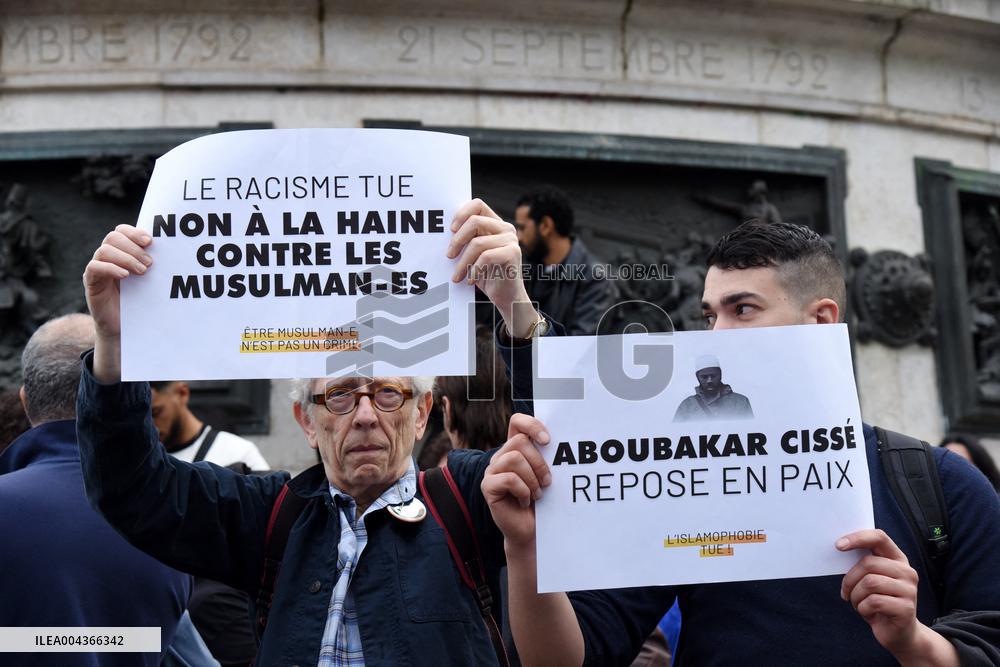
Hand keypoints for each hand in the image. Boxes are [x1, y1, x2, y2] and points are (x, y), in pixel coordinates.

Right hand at [82, 224, 152, 380]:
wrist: (127, 328)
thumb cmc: (142, 302)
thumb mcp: (150, 280)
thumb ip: (154, 264)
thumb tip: (176, 249)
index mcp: (121, 252)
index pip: (121, 230)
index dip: (134, 232)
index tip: (151, 241)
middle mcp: (107, 257)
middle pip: (113, 237)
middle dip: (133, 247)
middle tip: (149, 264)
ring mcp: (98, 269)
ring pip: (104, 250)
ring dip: (126, 257)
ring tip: (142, 271)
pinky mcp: (91, 282)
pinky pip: (95, 267)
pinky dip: (111, 268)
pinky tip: (125, 275)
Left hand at [449, 199, 538, 337]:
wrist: (507, 297)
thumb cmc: (487, 276)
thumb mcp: (473, 255)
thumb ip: (466, 240)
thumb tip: (442, 233)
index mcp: (496, 224)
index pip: (477, 205)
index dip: (461, 214)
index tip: (450, 230)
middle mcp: (506, 228)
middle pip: (475, 221)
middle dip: (457, 240)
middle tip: (449, 256)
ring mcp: (511, 240)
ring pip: (477, 243)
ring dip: (463, 262)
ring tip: (457, 276)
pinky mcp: (512, 253)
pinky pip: (485, 257)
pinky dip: (474, 270)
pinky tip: (471, 280)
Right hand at [481, 413, 552, 552]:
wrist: (532, 530)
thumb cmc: (543, 502)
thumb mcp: (548, 475)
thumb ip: (548, 457)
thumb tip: (562, 442)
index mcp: (515, 448)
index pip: (517, 422)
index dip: (532, 425)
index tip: (548, 441)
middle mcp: (501, 456)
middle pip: (519, 442)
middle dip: (540, 463)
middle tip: (548, 482)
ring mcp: (492, 470)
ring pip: (514, 458)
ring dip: (532, 478)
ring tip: (537, 493)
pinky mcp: (487, 486)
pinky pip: (509, 479)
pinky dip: (523, 491)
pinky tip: (525, 501)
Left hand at [838, 529, 955, 664]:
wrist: (899, 633)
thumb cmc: (879, 602)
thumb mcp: (871, 580)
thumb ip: (864, 564)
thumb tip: (840, 547)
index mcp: (897, 559)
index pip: (879, 537)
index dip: (858, 538)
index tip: (838, 545)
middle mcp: (907, 571)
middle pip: (868, 564)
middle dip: (850, 580)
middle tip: (846, 593)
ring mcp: (909, 590)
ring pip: (869, 583)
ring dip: (855, 596)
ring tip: (858, 603)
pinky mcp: (907, 608)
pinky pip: (873, 602)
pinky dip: (862, 608)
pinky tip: (867, 613)